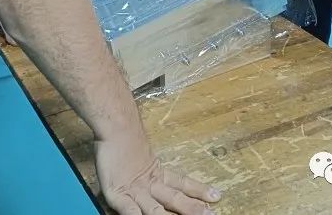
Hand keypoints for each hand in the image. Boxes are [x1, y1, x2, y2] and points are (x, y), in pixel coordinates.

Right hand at [96, 132, 220, 214]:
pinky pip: (128, 209)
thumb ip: (154, 169)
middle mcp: (149, 184)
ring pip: (155, 208)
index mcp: (157, 174)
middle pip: (173, 197)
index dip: (199, 190)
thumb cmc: (125, 140)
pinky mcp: (117, 194)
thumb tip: (169, 179)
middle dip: (191, 208)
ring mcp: (134, 190)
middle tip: (208, 214)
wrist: (114, 125)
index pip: (182, 183)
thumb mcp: (143, 156)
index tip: (217, 197)